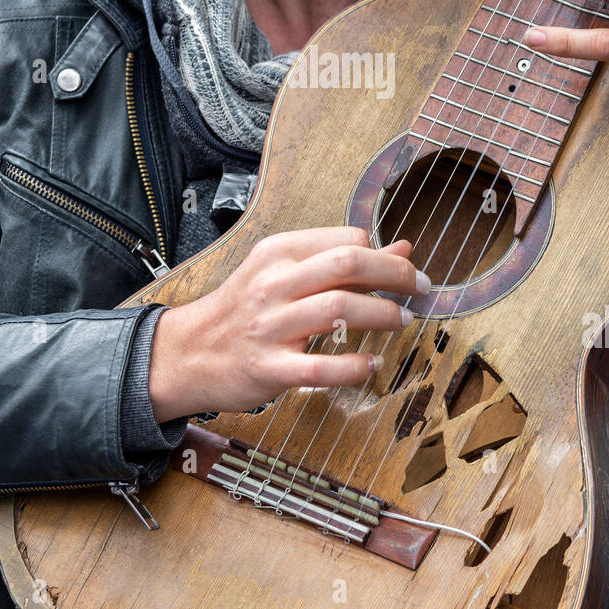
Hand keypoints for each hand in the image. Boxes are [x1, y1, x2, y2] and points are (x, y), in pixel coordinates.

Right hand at [148, 226, 427, 420]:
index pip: (346, 240)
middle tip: (420, 288)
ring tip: (402, 322)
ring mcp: (271, 326)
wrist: (188, 353)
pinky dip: (353, 366)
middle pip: (348, 265)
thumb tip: (402, 249)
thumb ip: (341, 261)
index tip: (402, 271)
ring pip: (339, 310)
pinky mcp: (269, 368)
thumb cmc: (244, 310)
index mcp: (278, 253)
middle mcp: (274, 284)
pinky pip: (321, 367)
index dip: (382, 254)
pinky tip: (370, 364)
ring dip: (383, 315)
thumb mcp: (284, 273)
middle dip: (394, 275)